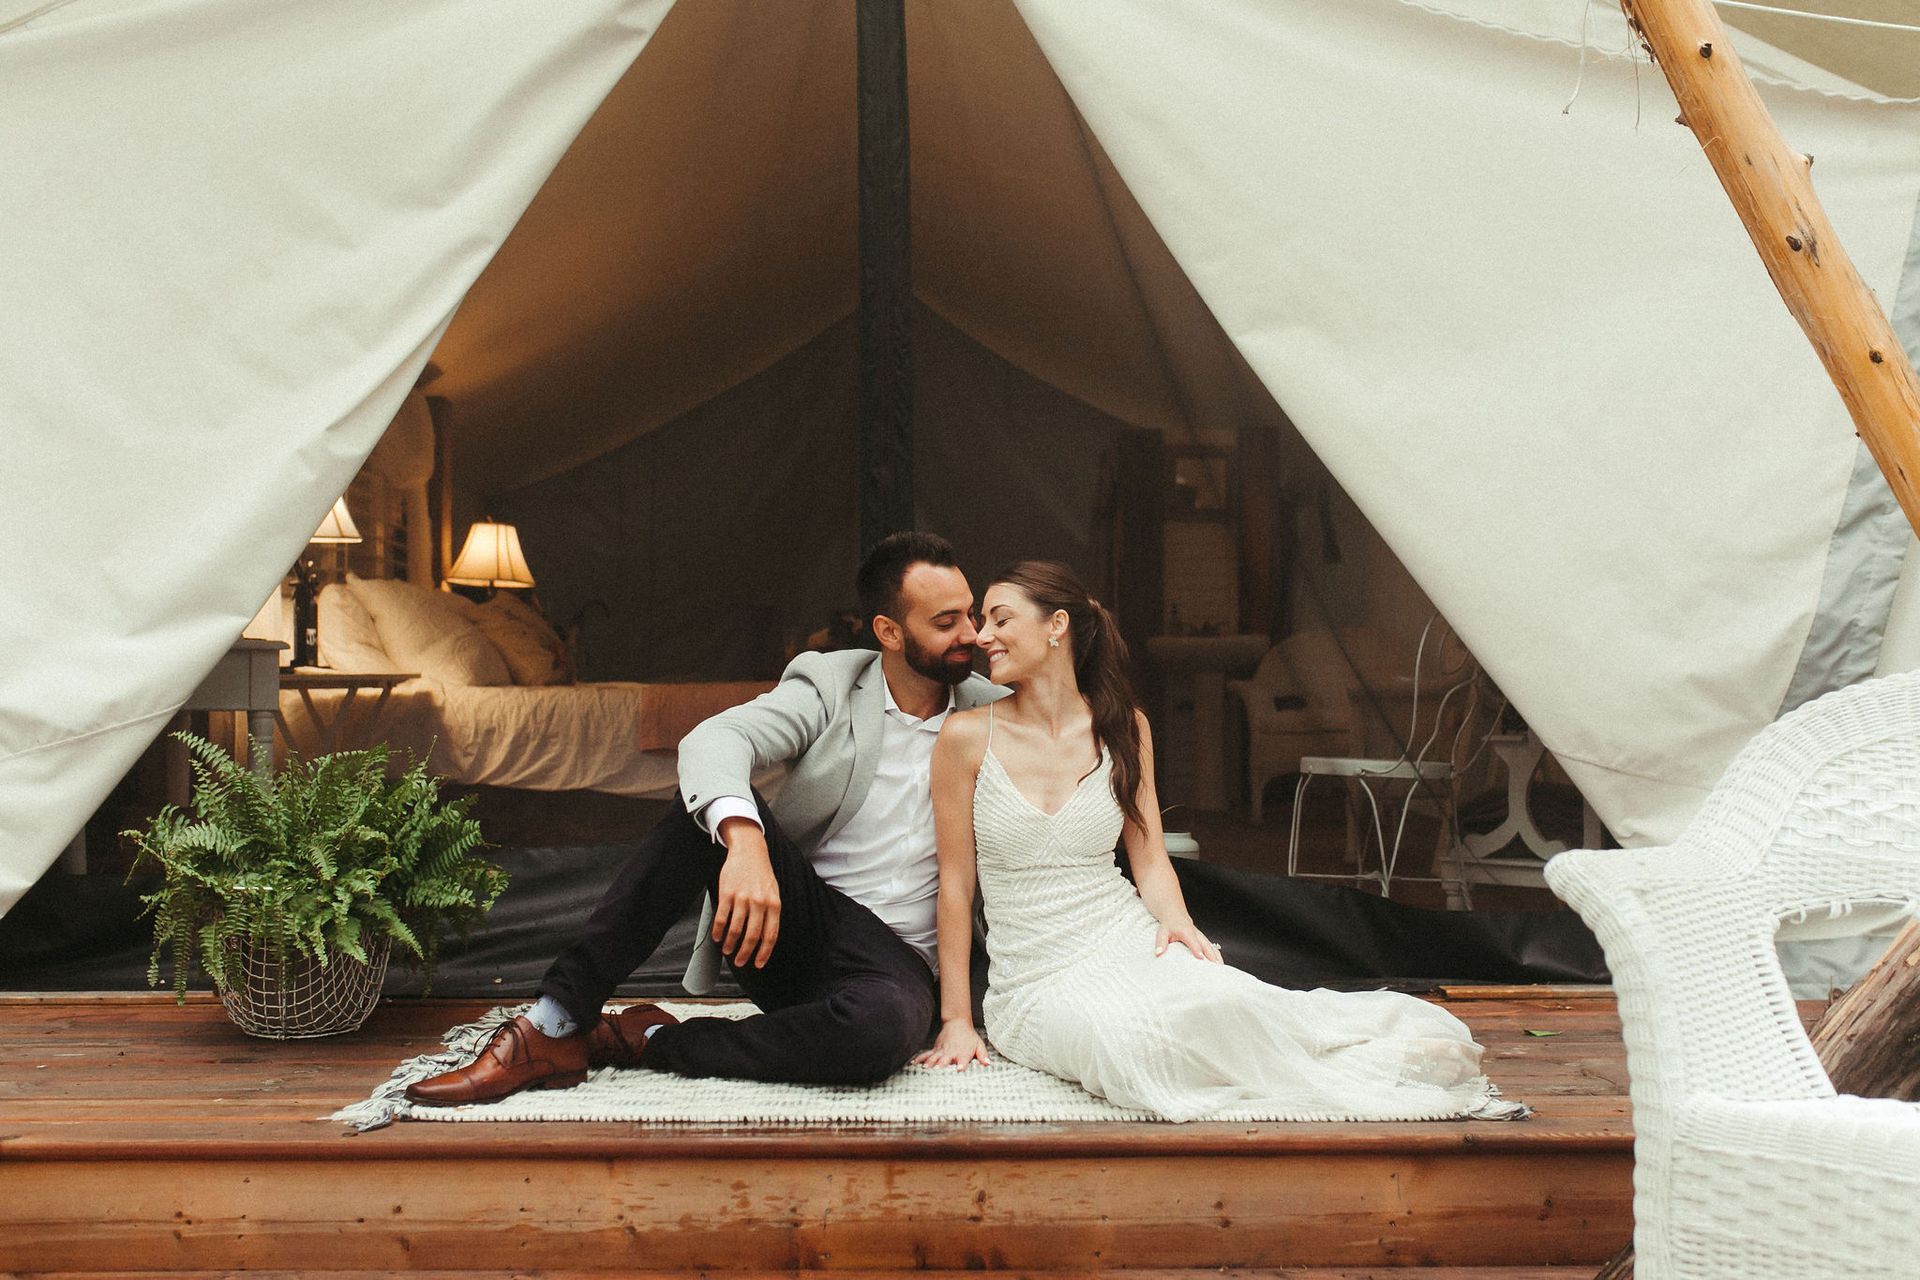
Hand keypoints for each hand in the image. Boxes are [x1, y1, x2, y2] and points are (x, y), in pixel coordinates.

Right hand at [714, 819, 780, 967]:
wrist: (749, 851)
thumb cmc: (762, 875)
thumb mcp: (774, 892)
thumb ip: (771, 913)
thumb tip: (766, 938)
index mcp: (774, 904)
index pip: (770, 935)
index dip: (764, 953)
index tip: (758, 964)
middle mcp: (759, 902)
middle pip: (752, 936)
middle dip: (745, 953)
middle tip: (740, 962)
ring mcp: (742, 898)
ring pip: (735, 929)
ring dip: (730, 944)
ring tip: (728, 950)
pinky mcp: (727, 893)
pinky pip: (722, 918)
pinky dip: (718, 931)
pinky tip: (717, 937)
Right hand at [913, 1018, 990, 1070]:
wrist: (958, 1023)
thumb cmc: (969, 1037)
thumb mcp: (979, 1045)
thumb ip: (982, 1055)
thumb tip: (988, 1064)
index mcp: (963, 1053)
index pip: (963, 1059)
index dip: (962, 1065)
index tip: (960, 1069)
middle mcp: (951, 1052)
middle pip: (946, 1059)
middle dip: (942, 1065)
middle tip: (938, 1070)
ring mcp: (942, 1050)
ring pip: (934, 1057)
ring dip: (929, 1063)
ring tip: (924, 1068)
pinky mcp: (935, 1049)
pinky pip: (926, 1054)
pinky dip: (919, 1058)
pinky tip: (913, 1063)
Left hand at [1156, 918, 1222, 963]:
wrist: (1175, 915)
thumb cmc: (1169, 925)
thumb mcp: (1162, 932)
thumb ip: (1161, 942)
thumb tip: (1158, 953)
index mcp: (1187, 932)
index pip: (1193, 941)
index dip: (1197, 949)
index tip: (1201, 958)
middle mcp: (1197, 934)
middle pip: (1206, 945)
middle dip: (1211, 956)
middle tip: (1216, 967)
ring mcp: (1202, 937)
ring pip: (1211, 947)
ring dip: (1217, 957)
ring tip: (1221, 969)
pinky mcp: (1203, 940)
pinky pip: (1212, 948)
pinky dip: (1216, 955)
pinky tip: (1220, 964)